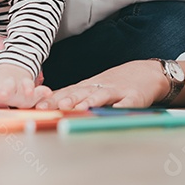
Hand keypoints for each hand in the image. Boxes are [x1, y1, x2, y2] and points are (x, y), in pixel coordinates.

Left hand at [35, 60, 165, 109]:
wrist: (146, 72)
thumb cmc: (115, 83)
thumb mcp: (92, 86)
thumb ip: (73, 95)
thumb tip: (47, 103)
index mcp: (88, 87)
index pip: (67, 92)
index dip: (52, 100)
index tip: (37, 107)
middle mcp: (100, 87)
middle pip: (80, 93)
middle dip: (65, 100)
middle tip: (53, 107)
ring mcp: (117, 92)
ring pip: (101, 96)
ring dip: (90, 102)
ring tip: (79, 108)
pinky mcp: (134, 97)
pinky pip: (127, 103)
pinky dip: (121, 107)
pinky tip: (114, 112)